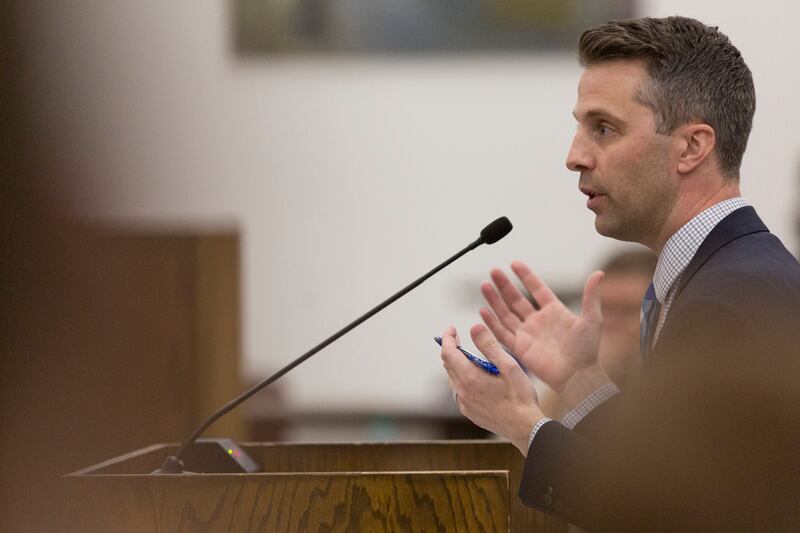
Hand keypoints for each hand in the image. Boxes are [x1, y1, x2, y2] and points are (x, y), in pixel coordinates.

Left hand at [440, 325, 543, 455]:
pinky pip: (459, 391)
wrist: (525, 428)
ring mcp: (464, 404)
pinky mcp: (470, 412)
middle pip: (448, 365)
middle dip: (452, 349)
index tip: (452, 329)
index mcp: (469, 378)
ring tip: (470, 357)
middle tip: (460, 339)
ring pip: (453, 378)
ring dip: (457, 365)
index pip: (448, 353)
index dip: (448, 338)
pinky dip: (462, 379)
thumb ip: (489, 345)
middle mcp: (462, 392)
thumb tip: (474, 328)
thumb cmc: (520, 397)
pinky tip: (477, 378)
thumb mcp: (508, 366)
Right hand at [479, 261, 603, 392]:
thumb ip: (591, 296)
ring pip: (506, 313)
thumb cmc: (587, 350)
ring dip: (495, 300)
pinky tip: (483, 311)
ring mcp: (527, 334)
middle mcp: (538, 321)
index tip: (514, 264)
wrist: (577, 376)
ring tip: (484, 286)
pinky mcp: (520, 348)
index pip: (536, 289)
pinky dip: (492, 323)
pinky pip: (502, 333)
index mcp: (554, 311)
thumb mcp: (592, 319)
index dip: (526, 276)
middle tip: (493, 271)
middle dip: (504, 285)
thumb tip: (599, 273)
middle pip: (516, 299)